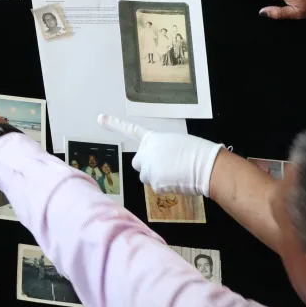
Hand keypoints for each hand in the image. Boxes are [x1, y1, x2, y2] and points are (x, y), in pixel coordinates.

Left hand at [98, 115, 220, 196]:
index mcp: (152, 139)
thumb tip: (162, 162)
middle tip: (164, 166)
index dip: (114, 124)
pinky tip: (179, 181)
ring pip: (148, 177)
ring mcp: (148, 170)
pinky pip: (158, 187)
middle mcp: (146, 153)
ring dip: (157, 177)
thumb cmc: (196, 152)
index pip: (131, 130)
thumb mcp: (176, 144)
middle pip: (138, 163)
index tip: (99, 118)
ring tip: (175, 173)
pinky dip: (167, 186)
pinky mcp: (154, 184)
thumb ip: (162, 150)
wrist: (206, 166)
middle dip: (147, 166)